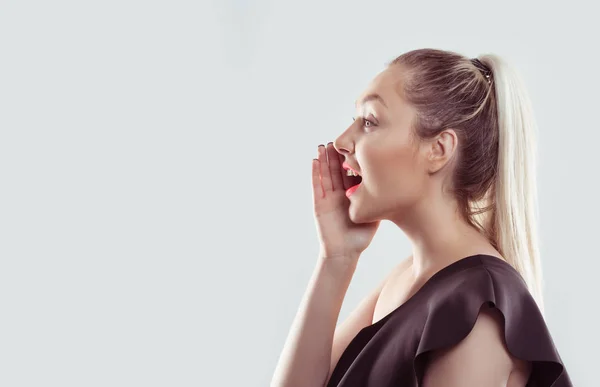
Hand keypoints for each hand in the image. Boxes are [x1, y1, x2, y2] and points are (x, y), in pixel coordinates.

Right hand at [311, 143, 380, 259]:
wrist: (345, 253)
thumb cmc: (360, 237)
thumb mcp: (374, 214)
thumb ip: (379, 200)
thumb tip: (395, 184)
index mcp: (352, 194)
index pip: (351, 172)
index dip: (352, 158)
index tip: (356, 143)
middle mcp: (339, 193)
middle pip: (336, 169)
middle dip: (336, 154)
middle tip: (338, 139)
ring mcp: (328, 197)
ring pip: (325, 174)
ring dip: (324, 159)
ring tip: (324, 144)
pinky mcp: (319, 203)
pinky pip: (317, 185)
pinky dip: (315, 173)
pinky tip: (315, 160)